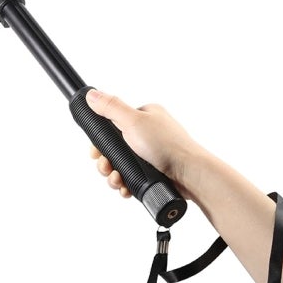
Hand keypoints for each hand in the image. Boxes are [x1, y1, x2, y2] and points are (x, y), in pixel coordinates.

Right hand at [86, 89, 202, 200]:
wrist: (190, 175)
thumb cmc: (168, 145)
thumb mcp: (134, 121)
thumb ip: (111, 108)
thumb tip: (91, 94)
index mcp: (143, 117)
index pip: (112, 125)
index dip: (100, 140)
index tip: (95, 151)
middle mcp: (146, 134)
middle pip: (113, 148)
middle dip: (106, 161)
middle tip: (106, 167)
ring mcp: (149, 155)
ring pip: (120, 165)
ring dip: (113, 175)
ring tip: (117, 180)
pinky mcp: (152, 173)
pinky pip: (131, 178)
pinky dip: (125, 184)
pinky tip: (125, 188)